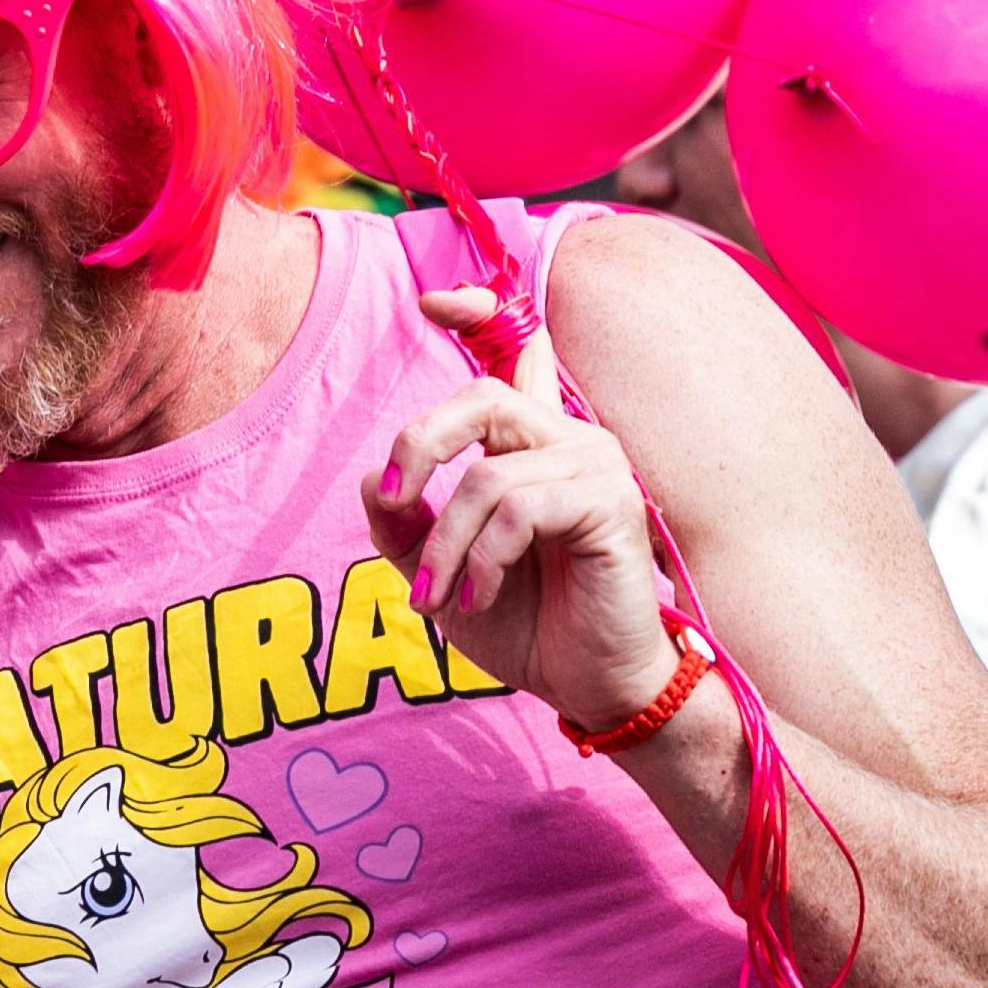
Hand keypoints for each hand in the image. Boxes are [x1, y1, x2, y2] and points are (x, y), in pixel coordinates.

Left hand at [361, 289, 689, 738]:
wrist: (590, 684)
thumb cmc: (525, 624)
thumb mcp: (440, 572)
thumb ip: (407, 522)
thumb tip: (377, 481)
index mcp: (531, 443)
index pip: (513, 351)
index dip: (477, 310)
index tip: (431, 302)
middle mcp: (567, 438)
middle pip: (480, 398)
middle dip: (420, 445)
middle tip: (395, 500)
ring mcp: (595, 465)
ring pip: (487, 475)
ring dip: (444, 545)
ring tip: (433, 598)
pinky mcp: (609, 502)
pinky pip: (517, 509)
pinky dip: (480, 560)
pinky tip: (476, 600)